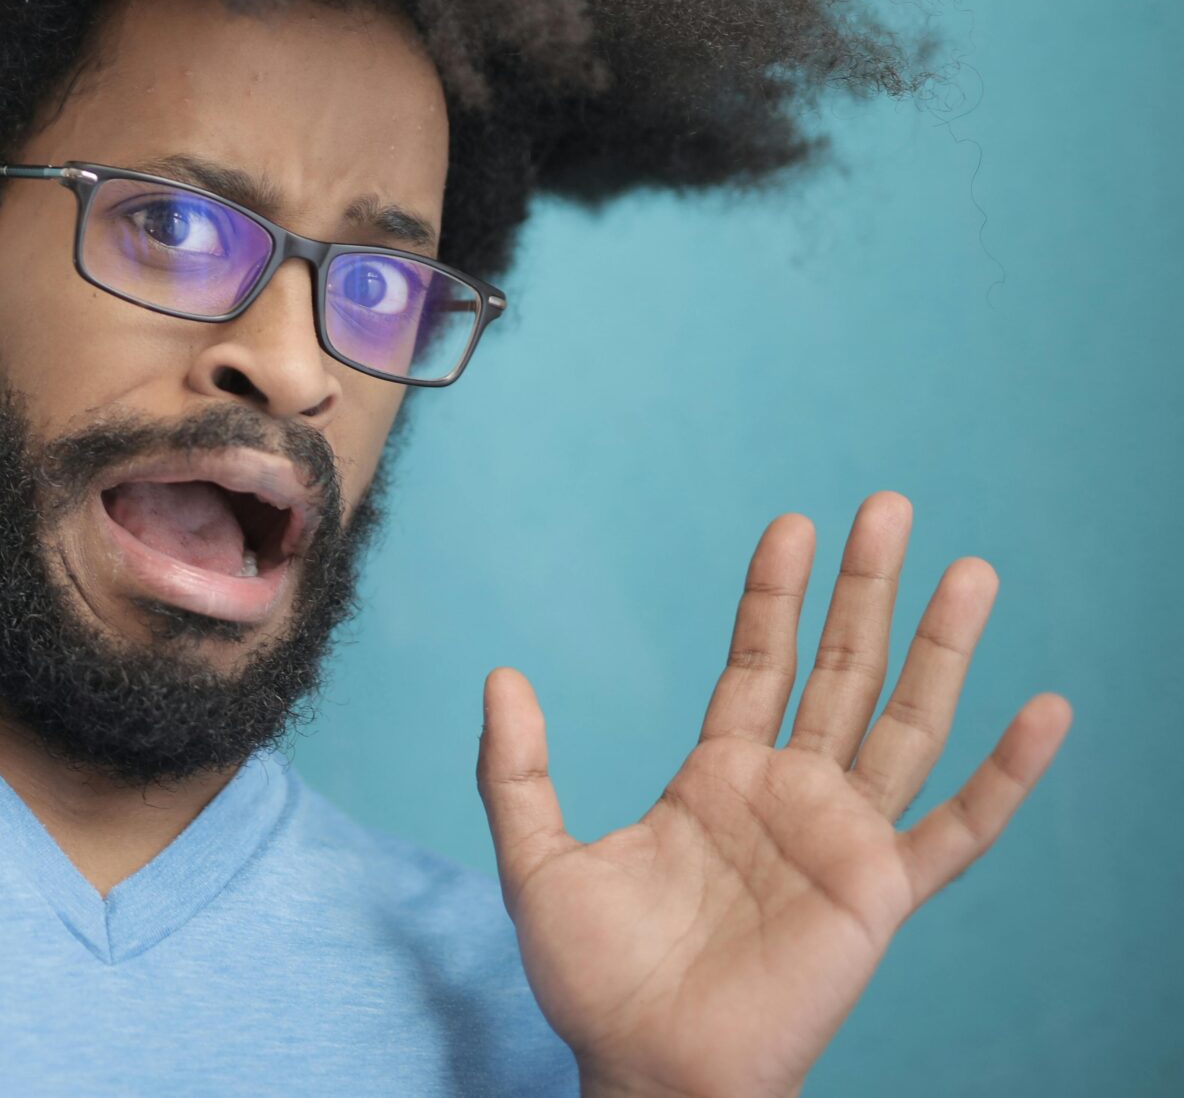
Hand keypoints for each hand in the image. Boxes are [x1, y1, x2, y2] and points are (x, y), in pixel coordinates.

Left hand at [474, 492, 1071, 1097]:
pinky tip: (1046, 713)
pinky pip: (958, 829)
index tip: (793, 524)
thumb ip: (513, 769)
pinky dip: (1006, 775)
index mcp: (716, 779)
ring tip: (971, 571)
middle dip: (867, 590)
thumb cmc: (594, 981)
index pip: (759, 662)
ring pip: (906, 724)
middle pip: (842, 670)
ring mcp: (840, 840)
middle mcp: (788, 796)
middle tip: (891, 506)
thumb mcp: (534, 859)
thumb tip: (502, 676)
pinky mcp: (879, 894)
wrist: (645, 1067)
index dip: (775, 594)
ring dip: (942, 649)